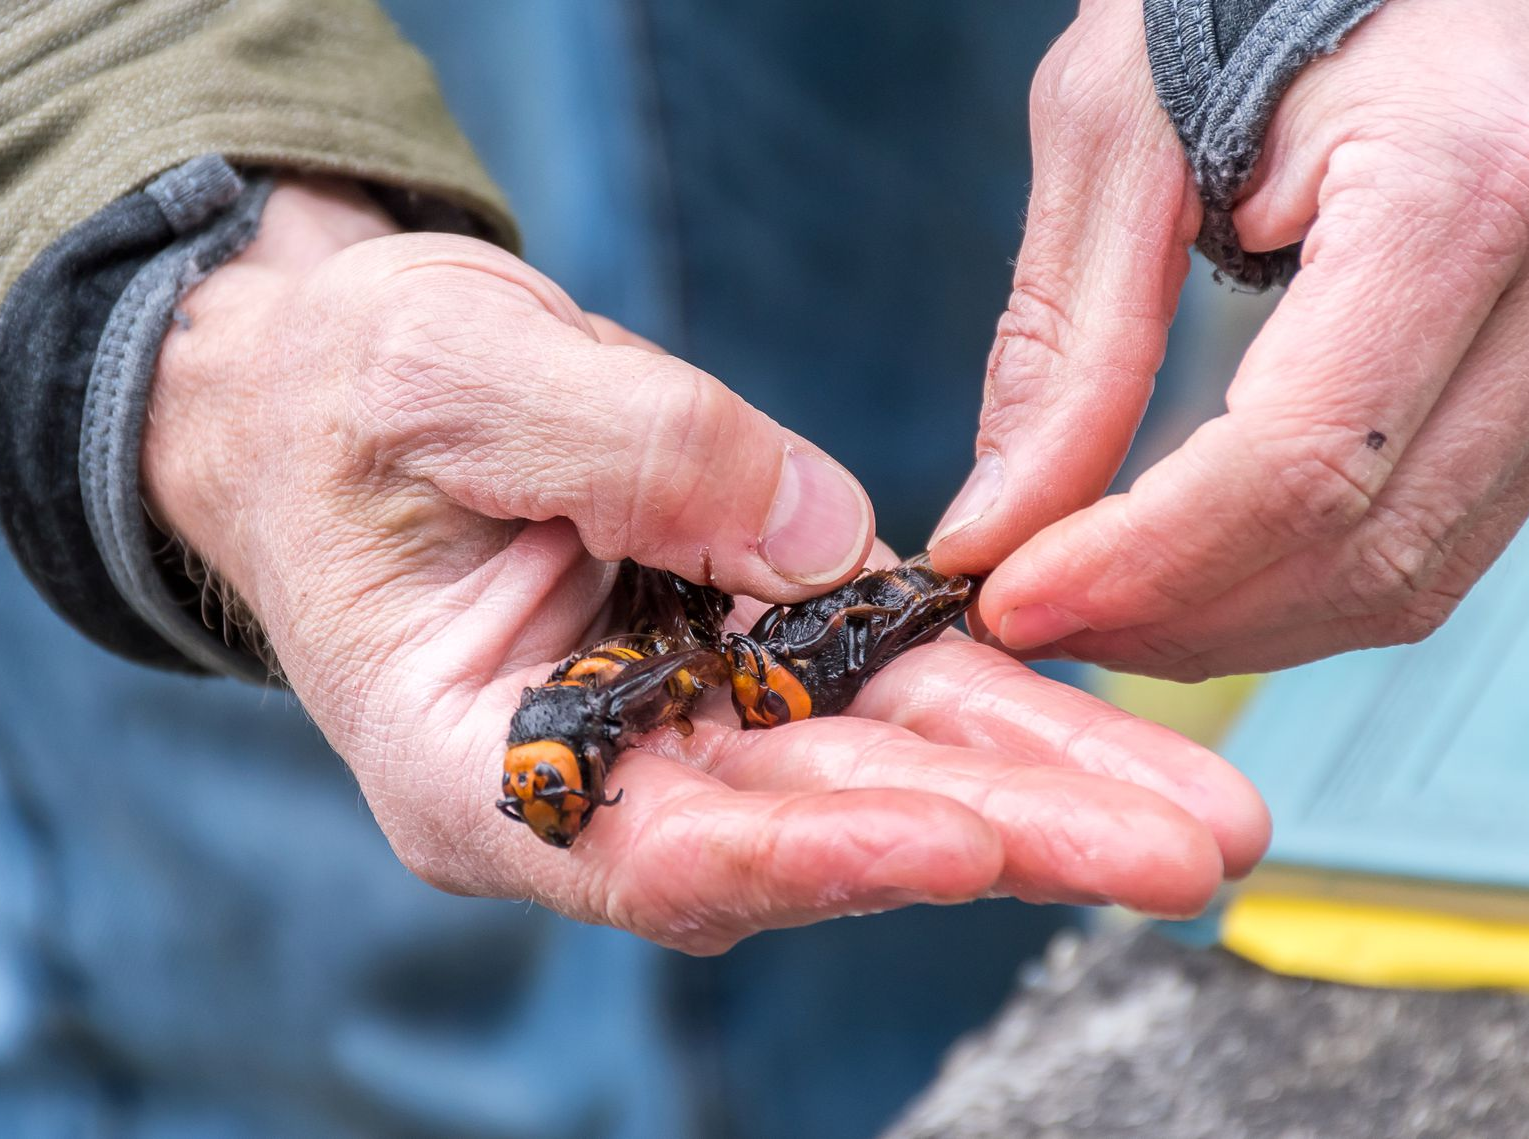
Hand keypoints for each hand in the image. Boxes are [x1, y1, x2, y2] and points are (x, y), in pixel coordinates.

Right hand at [145, 180, 1267, 952]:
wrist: (336, 387)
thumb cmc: (348, 396)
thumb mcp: (445, 379)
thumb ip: (622, 451)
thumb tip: (820, 530)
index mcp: (475, 763)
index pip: (660, 847)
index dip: (816, 850)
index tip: (961, 841)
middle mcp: (603, 772)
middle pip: (819, 829)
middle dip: (1003, 839)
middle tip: (1172, 854)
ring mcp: (684, 720)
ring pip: (882, 769)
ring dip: (1040, 792)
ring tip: (1193, 816)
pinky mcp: (749, 650)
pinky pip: (887, 681)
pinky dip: (998, 704)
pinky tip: (1111, 731)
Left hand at [930, 0, 1528, 678]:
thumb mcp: (1119, 118)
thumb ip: (1068, 339)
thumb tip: (996, 528)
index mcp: (1469, 173)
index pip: (1304, 458)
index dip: (1144, 563)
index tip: (1010, 598)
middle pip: (1368, 545)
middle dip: (1177, 616)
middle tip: (1038, 618)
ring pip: (1419, 572)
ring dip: (1239, 624)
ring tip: (1102, 605)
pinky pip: (1450, 532)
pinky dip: (1309, 581)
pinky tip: (1200, 572)